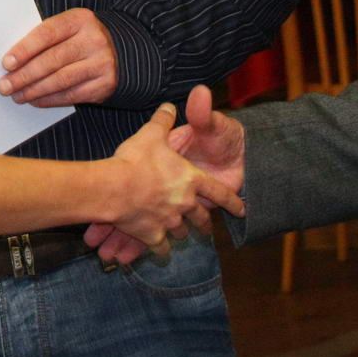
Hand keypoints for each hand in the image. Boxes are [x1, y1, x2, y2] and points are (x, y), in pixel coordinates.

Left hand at [0, 8, 117, 106]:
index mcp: (80, 20)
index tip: (6, 63)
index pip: (47, 33)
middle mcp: (93, 40)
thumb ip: (46, 39)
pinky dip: (50, 100)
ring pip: (60, 80)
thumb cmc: (83, 39)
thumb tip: (12, 62)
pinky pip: (71, 95)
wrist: (122, 51)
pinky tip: (35, 100)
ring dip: (34, 90)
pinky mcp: (104, 84)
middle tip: (5, 85)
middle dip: (24, 75)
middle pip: (52, 59)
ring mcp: (101, 63)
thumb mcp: (70, 28)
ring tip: (17, 95)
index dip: (25, 49)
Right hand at [105, 101, 242, 254]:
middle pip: (201, 218)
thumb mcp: (152, 134)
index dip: (232, 201)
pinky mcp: (153, 236)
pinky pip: (161, 248)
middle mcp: (186, 204)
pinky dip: (161, 250)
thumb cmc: (136, 160)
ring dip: (182, 232)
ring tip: (181, 235)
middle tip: (206, 228)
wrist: (115, 188)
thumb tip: (171, 105)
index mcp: (191, 180)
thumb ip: (164, 120)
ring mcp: (171, 222)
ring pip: (182, 232)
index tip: (242, 209)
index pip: (220, 193)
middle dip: (204, 224)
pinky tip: (160, 251)